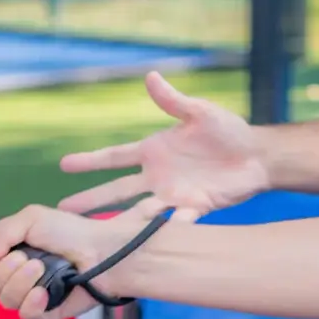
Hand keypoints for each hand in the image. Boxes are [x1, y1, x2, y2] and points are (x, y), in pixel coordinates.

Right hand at [0, 204, 158, 318]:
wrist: (102, 252)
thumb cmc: (71, 232)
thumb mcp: (31, 219)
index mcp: (7, 253)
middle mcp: (15, 276)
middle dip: (4, 271)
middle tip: (28, 258)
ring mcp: (29, 295)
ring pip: (5, 300)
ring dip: (21, 283)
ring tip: (42, 269)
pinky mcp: (46, 311)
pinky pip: (25, 315)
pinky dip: (33, 303)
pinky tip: (45, 293)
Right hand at [57, 71, 268, 218]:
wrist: (257, 155)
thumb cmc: (227, 131)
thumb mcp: (199, 113)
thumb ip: (173, 100)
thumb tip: (151, 76)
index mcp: (154, 151)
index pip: (114, 157)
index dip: (89, 161)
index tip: (64, 165)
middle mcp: (157, 175)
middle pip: (116, 190)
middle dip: (90, 200)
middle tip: (60, 212)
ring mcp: (173, 194)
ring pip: (137, 211)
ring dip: (117, 222)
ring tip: (93, 237)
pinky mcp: (194, 207)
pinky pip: (176, 221)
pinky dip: (166, 230)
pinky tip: (146, 243)